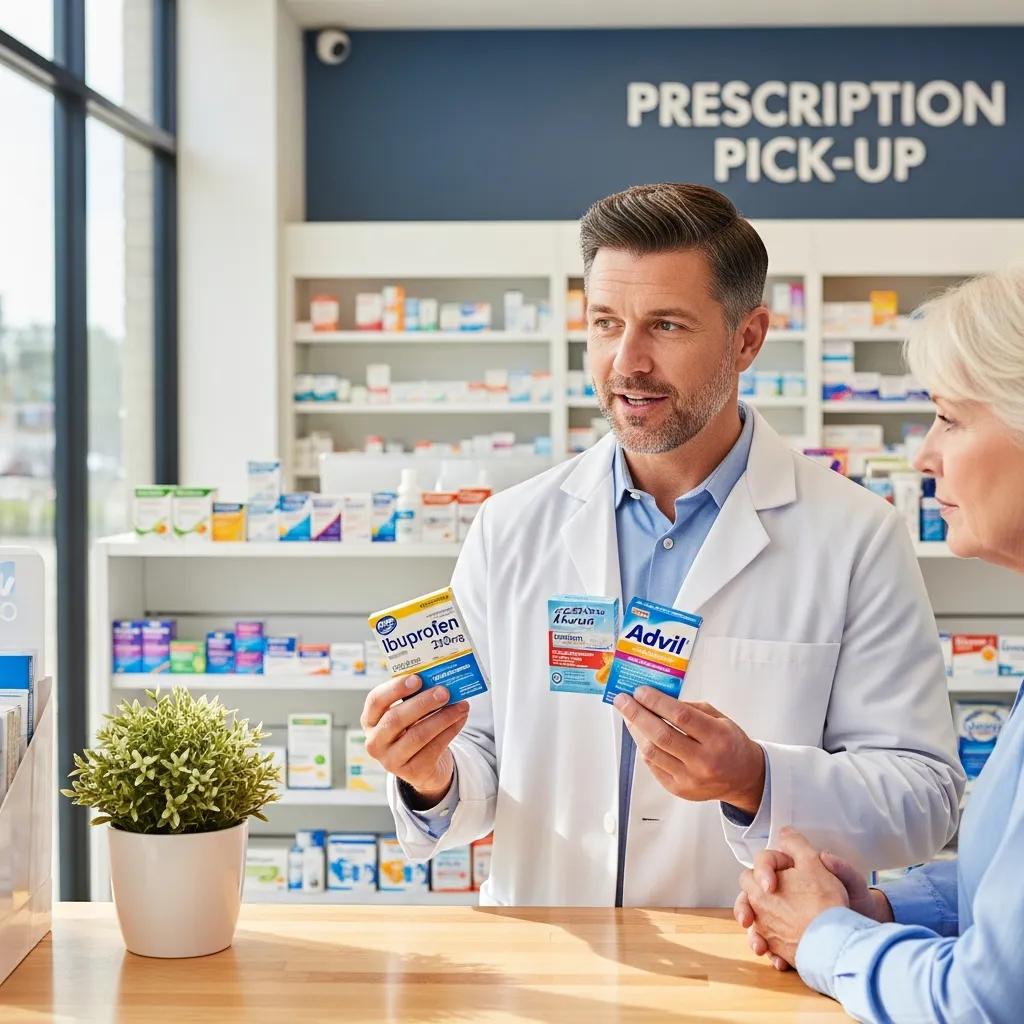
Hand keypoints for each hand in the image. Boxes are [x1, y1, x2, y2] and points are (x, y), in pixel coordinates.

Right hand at [361, 675, 468, 807]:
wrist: (423, 765)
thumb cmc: (413, 729)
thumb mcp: (408, 713)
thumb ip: (416, 697)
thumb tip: (439, 681)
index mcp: (370, 720)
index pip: (376, 701)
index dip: (395, 688)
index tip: (417, 679)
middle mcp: (375, 742)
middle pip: (396, 719)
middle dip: (423, 703)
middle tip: (444, 691)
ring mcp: (391, 761)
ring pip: (418, 735)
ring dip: (443, 717)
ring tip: (461, 705)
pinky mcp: (412, 772)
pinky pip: (434, 748)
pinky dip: (450, 731)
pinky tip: (461, 719)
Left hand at [613, 688, 765, 813]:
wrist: (743, 778)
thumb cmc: (729, 743)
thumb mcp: (719, 719)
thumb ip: (690, 708)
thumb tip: (656, 699)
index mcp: (717, 738)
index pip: (681, 717)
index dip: (656, 702)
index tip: (640, 691)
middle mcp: (703, 761)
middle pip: (661, 735)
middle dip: (637, 714)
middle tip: (622, 701)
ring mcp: (689, 779)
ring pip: (652, 752)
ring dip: (636, 731)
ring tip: (629, 716)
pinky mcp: (678, 790)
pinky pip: (653, 766)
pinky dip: (644, 747)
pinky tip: (641, 735)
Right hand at [735, 845, 893, 969]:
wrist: (860, 931)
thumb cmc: (855, 902)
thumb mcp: (851, 881)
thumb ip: (839, 866)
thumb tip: (824, 855)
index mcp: (793, 869)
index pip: (766, 861)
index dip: (763, 870)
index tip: (771, 885)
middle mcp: (780, 889)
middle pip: (750, 892)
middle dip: (744, 905)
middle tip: (748, 918)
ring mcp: (778, 914)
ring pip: (753, 920)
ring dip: (752, 933)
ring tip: (759, 946)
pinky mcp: (781, 937)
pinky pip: (768, 944)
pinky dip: (771, 953)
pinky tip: (779, 961)